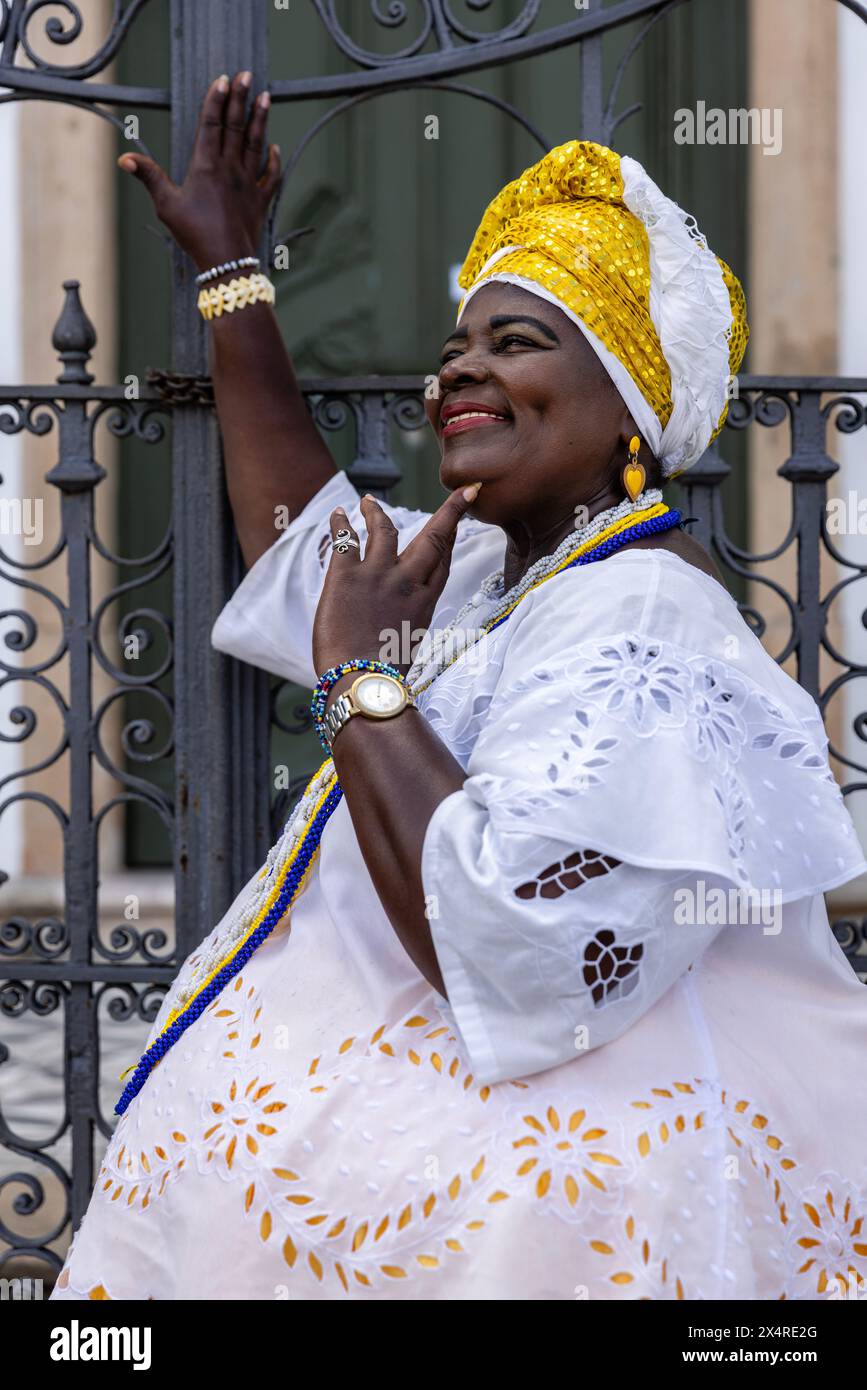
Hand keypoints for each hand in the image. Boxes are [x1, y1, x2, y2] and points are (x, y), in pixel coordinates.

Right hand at [116, 71, 281, 270]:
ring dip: (260, 119)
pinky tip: (274, 146)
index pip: (212, 123)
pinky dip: (274, 159)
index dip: (216, 99)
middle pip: (236, 126)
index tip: (223, 79)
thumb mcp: (166, 205)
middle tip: (246, 74)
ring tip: (265, 96)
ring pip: (256, 143)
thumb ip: (149, 176)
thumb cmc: (194, 234)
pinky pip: (272, 176)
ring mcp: (249, 184)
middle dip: (240, 98)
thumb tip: (123, 158)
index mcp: (206, 166)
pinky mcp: (261, 201)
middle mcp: (231, 169)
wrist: (226, 262)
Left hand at [312, 486, 481, 677]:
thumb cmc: (382, 675)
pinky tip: (339, 513)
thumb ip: (405, 621)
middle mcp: (408, 583)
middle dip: (451, 511)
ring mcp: (378, 576)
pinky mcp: (347, 577)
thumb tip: (394, 620)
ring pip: (386, 530)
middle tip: (461, 492)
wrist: (362, 683)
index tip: (457, 519)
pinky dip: (342, 523)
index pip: (443, 561)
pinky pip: (346, 539)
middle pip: (434, 538)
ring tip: (368, 500)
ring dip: (378, 512)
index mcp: (425, 602)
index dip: (452, 537)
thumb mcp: (406, 644)